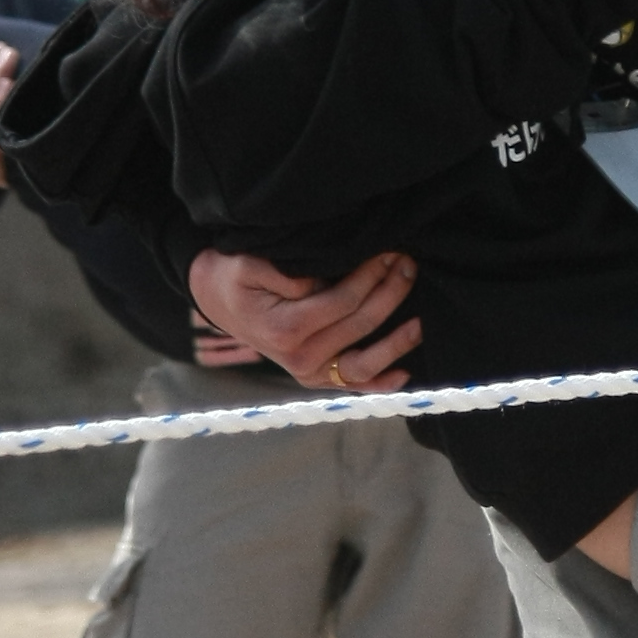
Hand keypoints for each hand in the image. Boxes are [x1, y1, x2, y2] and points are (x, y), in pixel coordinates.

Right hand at [186, 244, 422, 391]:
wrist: (217, 299)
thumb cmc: (235, 276)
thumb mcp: (250, 263)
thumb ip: (286, 272)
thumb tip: (322, 280)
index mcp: (284, 329)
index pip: (342, 302)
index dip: (370, 277)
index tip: (388, 252)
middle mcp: (299, 358)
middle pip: (358, 327)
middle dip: (389, 293)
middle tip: (407, 264)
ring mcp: (308, 373)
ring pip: (362, 365)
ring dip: (396, 343)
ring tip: (420, 320)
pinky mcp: (315, 378)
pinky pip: (352, 385)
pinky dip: (380, 384)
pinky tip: (405, 374)